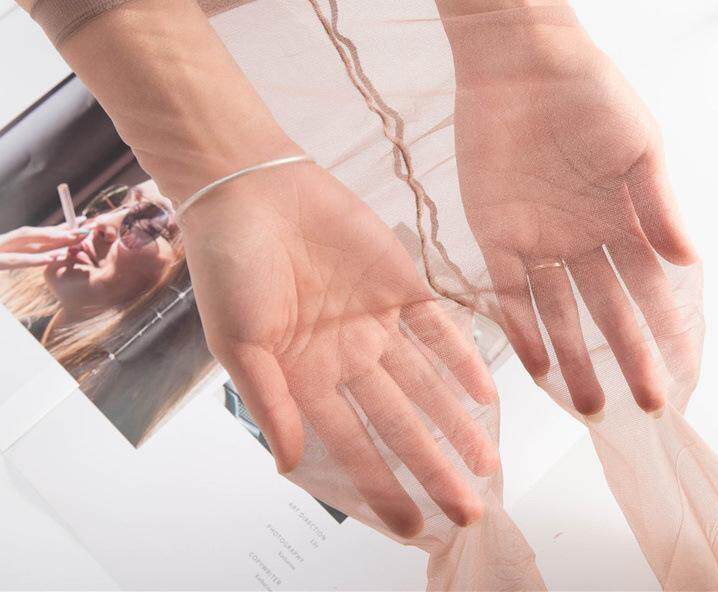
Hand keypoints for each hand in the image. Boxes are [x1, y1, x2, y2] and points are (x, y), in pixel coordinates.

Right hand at [0, 223, 88, 275]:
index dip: (54, 230)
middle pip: (33, 236)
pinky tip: (51, 257)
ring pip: (25, 242)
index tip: (77, 224)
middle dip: (60, 232)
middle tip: (86, 229)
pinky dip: (31, 259)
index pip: (29, 237)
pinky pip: (10, 261)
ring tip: (74, 238)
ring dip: (51, 239)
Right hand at [179, 160, 498, 536]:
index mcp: (305, 378)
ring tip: (486, 463)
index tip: (413, 529)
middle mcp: (346, 357)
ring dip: (455, 421)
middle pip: (398, 422)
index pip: (351, 446)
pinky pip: (438, 327)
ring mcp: (375, 321)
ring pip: (426, 382)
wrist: (251, 189)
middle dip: (432, 466)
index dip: (382, 488)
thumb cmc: (230, 265)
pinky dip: (461, 357)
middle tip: (469, 510)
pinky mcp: (398, 282)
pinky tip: (484, 391)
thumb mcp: (238, 342)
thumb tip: (291, 463)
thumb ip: (270, 401)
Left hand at [450, 16, 698, 414]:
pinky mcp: (494, 231)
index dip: (665, 330)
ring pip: (557, 311)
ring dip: (573, 357)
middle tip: (640, 406)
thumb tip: (690, 262)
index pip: (650, 288)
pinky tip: (537, 365)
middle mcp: (581, 238)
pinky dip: (521, 327)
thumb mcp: (638, 146)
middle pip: (606, 310)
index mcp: (622, 218)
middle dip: (625, 356)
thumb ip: (659, 204)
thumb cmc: (589, 95)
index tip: (680, 373)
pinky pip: (507, 290)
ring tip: (589, 403)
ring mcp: (537, 239)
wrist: (521, 62)